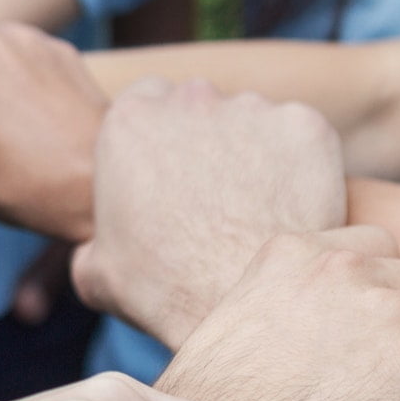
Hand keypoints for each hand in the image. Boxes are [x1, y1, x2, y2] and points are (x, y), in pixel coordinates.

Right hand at [72, 79, 345, 347]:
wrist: (237, 301)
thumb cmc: (161, 290)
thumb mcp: (95, 271)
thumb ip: (95, 238)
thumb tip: (100, 248)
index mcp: (129, 120)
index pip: (145, 102)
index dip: (158, 138)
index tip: (169, 173)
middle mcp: (189, 99)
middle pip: (199, 105)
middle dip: (205, 138)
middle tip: (214, 194)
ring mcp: (251, 107)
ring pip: (252, 119)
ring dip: (253, 150)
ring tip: (256, 208)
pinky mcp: (305, 125)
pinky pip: (300, 136)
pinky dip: (299, 163)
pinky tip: (290, 207)